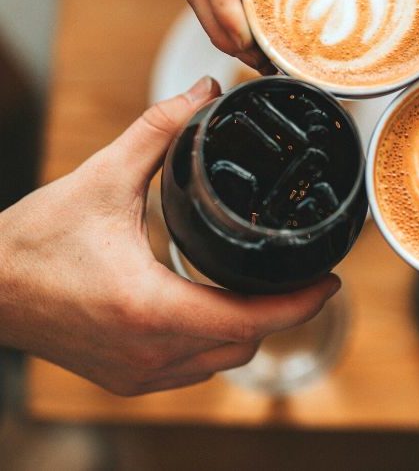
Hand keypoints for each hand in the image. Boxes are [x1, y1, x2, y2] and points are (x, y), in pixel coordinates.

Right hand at [0, 77, 339, 394]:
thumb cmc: (36, 240)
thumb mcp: (103, 177)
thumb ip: (159, 131)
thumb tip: (204, 93)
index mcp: (149, 307)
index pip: (250, 320)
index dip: (299, 303)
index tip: (331, 281)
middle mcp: (149, 352)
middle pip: (244, 344)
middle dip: (282, 312)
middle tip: (302, 274)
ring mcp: (137, 373)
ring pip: (221, 362)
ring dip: (250, 329)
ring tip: (267, 288)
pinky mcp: (125, 378)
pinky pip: (193, 370)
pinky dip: (215, 342)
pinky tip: (217, 309)